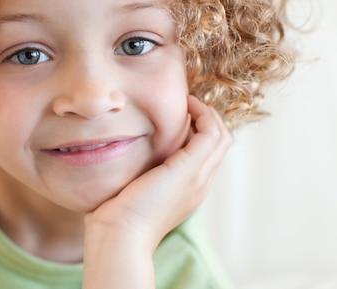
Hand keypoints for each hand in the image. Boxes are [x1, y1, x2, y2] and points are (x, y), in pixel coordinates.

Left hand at [82, 96, 230, 287]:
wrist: (119, 235)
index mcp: (187, 190)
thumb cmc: (115, 216)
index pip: (206, 154)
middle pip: (219, 143)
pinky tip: (185, 105)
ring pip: (221, 136)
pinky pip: (211, 134)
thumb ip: (136, 172)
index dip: (196, 130)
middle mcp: (199, 184)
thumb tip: (121, 154)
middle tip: (185, 102)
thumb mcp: (131, 188)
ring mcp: (198, 178)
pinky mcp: (189, 170)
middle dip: (206, 118)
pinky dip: (203, 115)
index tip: (177, 114)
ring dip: (207, 113)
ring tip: (187, 101)